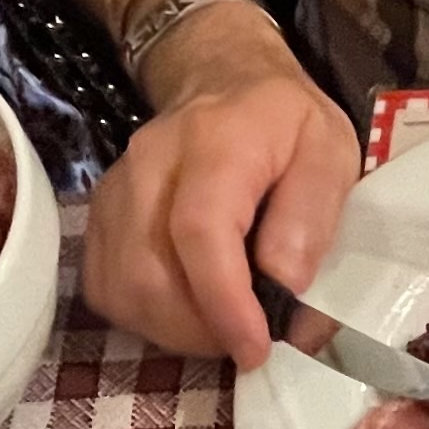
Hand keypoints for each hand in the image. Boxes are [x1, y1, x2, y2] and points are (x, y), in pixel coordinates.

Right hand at [83, 3, 362, 365]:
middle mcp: (150, 164)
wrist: (223, 79)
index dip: (224, 303)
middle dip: (201, 329)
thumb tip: (286, 288)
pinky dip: (145, 317)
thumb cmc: (285, 124)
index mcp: (215, 142)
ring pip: (123, 289)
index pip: (200, 231)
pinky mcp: (99, 217)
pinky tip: (186, 310)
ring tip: (221, 326)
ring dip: (174, 330)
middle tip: (247, 340)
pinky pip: (106, 288)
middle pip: (150, 273)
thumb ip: (312, 216)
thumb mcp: (329, 152)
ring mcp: (115, 191)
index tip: (254, 349)